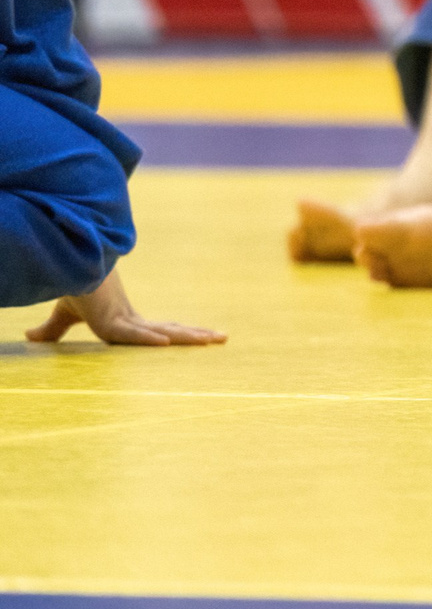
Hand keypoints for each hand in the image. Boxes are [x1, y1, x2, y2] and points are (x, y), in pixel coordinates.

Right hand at [25, 269, 223, 346]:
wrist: (67, 266)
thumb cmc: (70, 286)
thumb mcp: (64, 315)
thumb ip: (54, 330)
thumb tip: (30, 337)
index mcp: (125, 321)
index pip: (159, 330)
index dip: (180, 334)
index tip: (203, 337)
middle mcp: (129, 320)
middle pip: (169, 331)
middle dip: (195, 335)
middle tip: (224, 338)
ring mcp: (122, 319)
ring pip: (161, 332)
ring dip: (188, 336)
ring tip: (216, 338)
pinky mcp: (108, 320)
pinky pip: (131, 333)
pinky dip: (147, 338)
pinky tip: (167, 342)